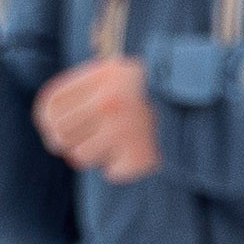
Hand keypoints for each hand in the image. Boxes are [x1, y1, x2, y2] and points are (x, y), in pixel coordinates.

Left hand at [31, 54, 159, 180]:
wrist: (198, 103)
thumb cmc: (150, 89)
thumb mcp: (116, 72)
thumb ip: (84, 86)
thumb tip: (47, 118)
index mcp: (101, 78)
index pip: (51, 105)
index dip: (46, 120)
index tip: (51, 128)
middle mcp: (109, 103)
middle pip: (60, 134)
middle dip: (65, 142)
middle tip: (78, 142)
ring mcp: (124, 132)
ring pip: (81, 156)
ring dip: (94, 155)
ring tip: (111, 145)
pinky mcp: (138, 156)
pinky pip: (111, 172)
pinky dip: (120, 167)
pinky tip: (133, 153)